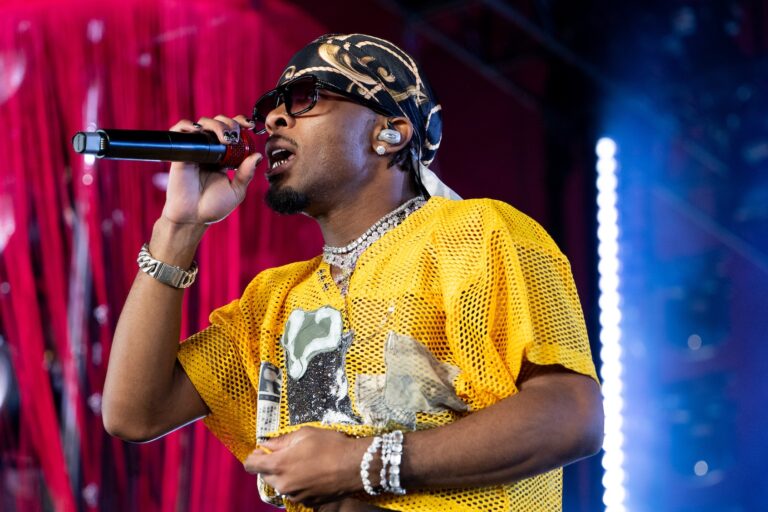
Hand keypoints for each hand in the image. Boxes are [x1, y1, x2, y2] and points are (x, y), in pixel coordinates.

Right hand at [162, 114, 261, 225]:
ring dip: (215, 125)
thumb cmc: (213, 207)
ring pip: (202, 123)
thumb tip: (257, 157)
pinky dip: (186, 125)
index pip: (231, 132)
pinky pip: (179, 131)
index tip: (249, 125)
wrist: (193, 218)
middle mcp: (209, 150)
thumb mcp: (236, 191)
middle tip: (234, 135)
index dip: (239, 123)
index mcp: (223, 156)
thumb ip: (246, 174)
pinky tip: (197, 130)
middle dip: (229, 123)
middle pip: (218, 123)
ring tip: (224, 139)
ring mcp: (195, 150)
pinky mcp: (180, 153)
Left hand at [243, 427, 368, 506]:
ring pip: (280, 484)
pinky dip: (298, 484)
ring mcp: (294, 496)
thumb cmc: (330, 445)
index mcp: (279, 465)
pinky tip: (312, 474)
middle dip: (271, 465)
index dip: (255, 456)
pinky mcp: (306, 502)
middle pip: (265, 475)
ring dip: (285, 475)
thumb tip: (266, 444)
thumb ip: (281, 441)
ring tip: (303, 463)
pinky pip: (294, 492)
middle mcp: (283, 484)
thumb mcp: (305, 434)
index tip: (264, 450)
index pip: (251, 465)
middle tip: (288, 454)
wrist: (355, 466)